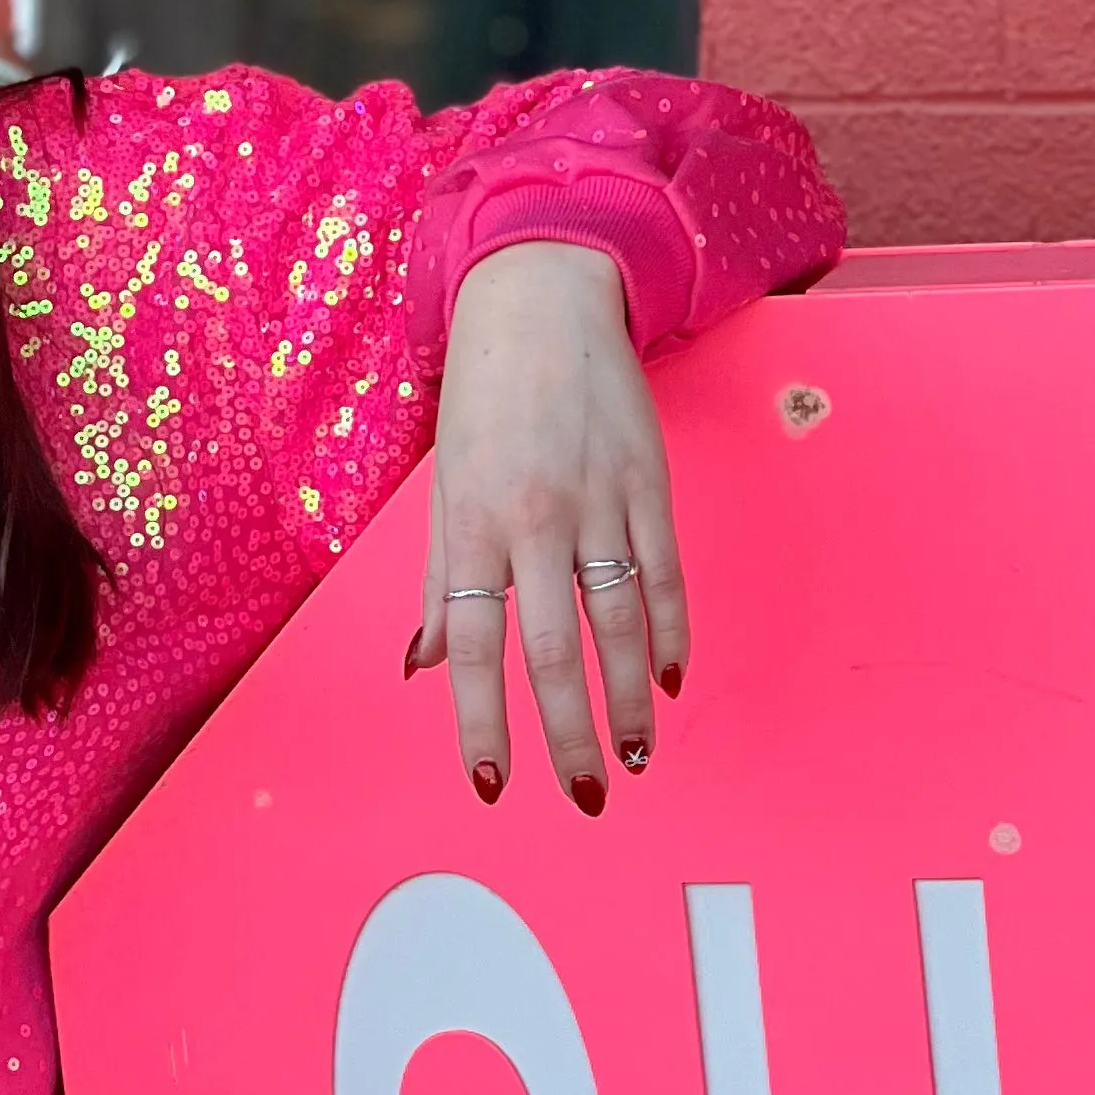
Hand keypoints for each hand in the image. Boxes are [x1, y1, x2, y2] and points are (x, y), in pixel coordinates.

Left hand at [411, 241, 688, 809]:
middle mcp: (533, 518)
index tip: (494, 783)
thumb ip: (442, 583)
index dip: (482, 722)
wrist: (540, 300)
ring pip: (617, 622)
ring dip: (628, 699)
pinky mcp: (647, 482)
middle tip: (587, 795)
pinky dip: (670, 632)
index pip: (475, 646)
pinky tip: (667, 680)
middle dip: (570, 734)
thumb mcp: (445, 488)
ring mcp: (597, 500)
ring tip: (635, 755)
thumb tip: (425, 665)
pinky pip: (663, 574)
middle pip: (553, 650)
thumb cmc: (483, 401)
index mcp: (473, 525)